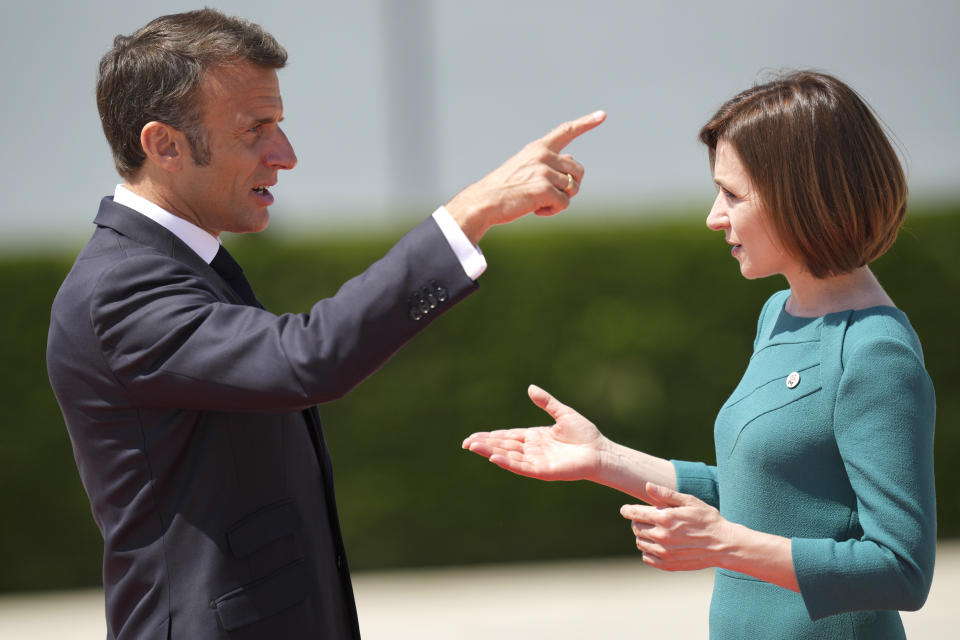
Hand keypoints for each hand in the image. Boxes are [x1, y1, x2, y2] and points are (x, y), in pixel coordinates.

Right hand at [445, 111, 606, 243]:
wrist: (485, 201)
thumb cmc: (504, 189)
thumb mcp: (525, 169)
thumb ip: (549, 166)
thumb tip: (573, 171)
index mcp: (537, 148)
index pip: (566, 132)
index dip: (586, 123)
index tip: (602, 115)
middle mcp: (543, 155)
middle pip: (577, 171)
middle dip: (570, 186)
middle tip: (550, 195)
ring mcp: (544, 171)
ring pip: (572, 189)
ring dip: (559, 200)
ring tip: (538, 202)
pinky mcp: (545, 188)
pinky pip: (564, 203)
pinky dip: (553, 211)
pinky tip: (535, 210)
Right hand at [461, 384, 606, 480]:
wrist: (600, 451)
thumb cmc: (585, 434)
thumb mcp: (562, 413)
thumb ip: (546, 402)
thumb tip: (530, 388)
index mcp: (534, 437)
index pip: (507, 436)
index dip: (490, 437)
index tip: (473, 437)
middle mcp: (532, 450)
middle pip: (503, 446)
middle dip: (485, 445)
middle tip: (466, 443)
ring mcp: (536, 461)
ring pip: (508, 456)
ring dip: (491, 452)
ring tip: (473, 448)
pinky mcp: (543, 471)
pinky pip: (522, 467)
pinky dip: (507, 462)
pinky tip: (494, 458)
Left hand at [620, 482, 735, 571]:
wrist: (724, 545)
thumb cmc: (708, 519)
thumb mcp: (689, 502)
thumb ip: (666, 494)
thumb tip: (647, 486)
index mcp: (665, 518)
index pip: (635, 513)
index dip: (628, 510)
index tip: (625, 509)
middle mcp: (662, 536)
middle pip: (636, 528)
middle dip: (637, 521)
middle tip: (646, 519)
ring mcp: (664, 552)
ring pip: (640, 543)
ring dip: (643, 536)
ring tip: (655, 531)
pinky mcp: (668, 565)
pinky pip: (647, 558)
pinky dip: (648, 551)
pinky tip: (658, 545)